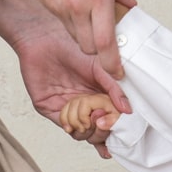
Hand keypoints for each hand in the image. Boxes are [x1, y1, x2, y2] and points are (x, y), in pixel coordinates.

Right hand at [0, 0, 135, 75]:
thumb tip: (128, 3)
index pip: (106, 42)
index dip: (112, 62)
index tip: (118, 71)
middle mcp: (78, 6)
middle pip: (90, 47)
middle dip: (100, 48)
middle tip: (108, 35)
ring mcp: (60, 7)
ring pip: (76, 36)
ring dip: (86, 33)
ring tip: (91, 13)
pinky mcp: (47, 4)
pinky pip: (64, 22)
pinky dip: (73, 19)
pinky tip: (74, 0)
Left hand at [8, 19, 129, 160]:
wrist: (43, 38)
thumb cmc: (71, 47)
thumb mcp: (100, 67)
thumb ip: (115, 88)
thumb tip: (128, 110)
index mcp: (100, 96)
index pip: (112, 120)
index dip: (117, 127)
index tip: (119, 123)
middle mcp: (85, 105)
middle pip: (98, 132)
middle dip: (102, 131)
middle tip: (102, 119)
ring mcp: (69, 108)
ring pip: (82, 134)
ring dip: (88, 130)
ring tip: (91, 115)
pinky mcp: (51, 108)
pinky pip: (65, 125)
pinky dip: (72, 126)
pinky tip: (76, 119)